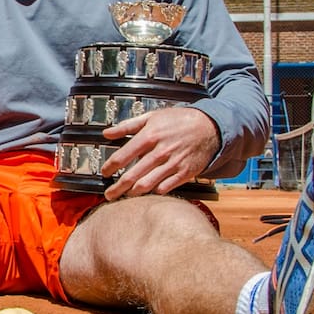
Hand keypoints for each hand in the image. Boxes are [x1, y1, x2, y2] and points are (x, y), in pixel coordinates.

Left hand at [98, 106, 219, 200]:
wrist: (209, 127)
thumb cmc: (179, 121)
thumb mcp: (152, 117)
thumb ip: (127, 126)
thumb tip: (107, 133)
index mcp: (149, 136)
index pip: (123, 156)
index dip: (110, 167)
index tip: (104, 173)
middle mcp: (159, 152)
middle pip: (132, 175)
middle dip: (117, 187)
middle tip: (109, 194)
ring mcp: (172, 164)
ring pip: (147, 184)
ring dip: (133, 193)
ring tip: (125, 195)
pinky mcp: (184, 173)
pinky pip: (165, 188)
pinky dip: (153, 192)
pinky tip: (147, 193)